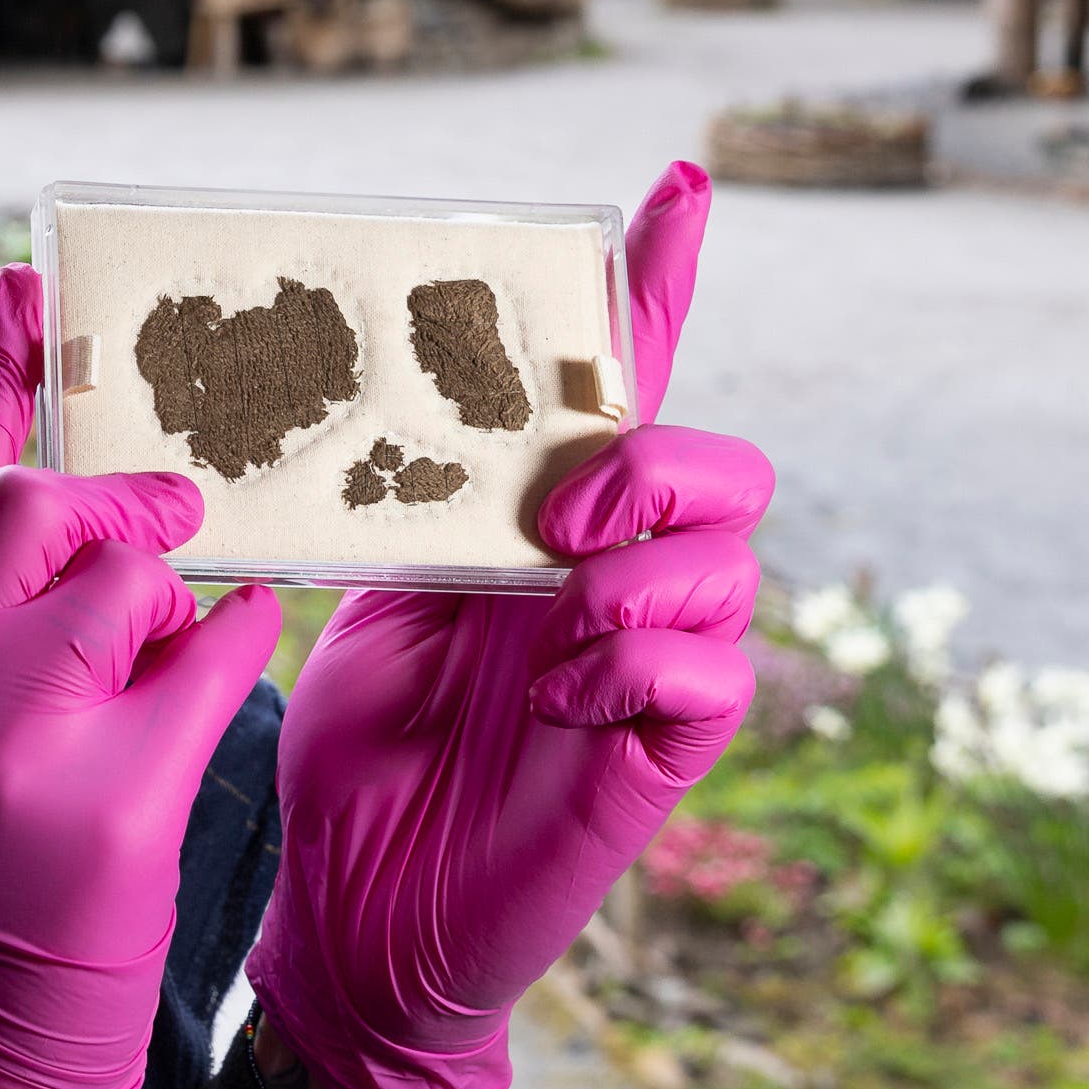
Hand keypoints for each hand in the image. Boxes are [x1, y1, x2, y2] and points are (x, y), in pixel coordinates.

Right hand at [0, 265, 283, 1088]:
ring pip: (130, 573)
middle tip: (171, 511)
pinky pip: (212, 658)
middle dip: (123, 497)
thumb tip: (86, 505)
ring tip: (176, 644)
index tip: (25, 281)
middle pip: (39, 500)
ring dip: (181, 590)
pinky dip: (237, 643)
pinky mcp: (105, 802)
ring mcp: (10, 737)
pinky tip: (225, 661)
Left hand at [245, 161, 772, 1088]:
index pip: (622, 384)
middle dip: (649, 463)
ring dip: (632, 574)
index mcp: (546, 519)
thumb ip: (393, 499)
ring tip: (541, 628)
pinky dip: (630, 665)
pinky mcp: (664, 751)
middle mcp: (618, 576)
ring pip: (730, 559)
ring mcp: (650, 661)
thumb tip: (360, 391)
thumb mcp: (358, 592)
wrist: (361, 906)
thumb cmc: (364, 747)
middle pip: (723, 461)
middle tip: (553, 516)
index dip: (659, 282)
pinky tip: (556, 700)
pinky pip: (711, 672)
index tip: (681, 182)